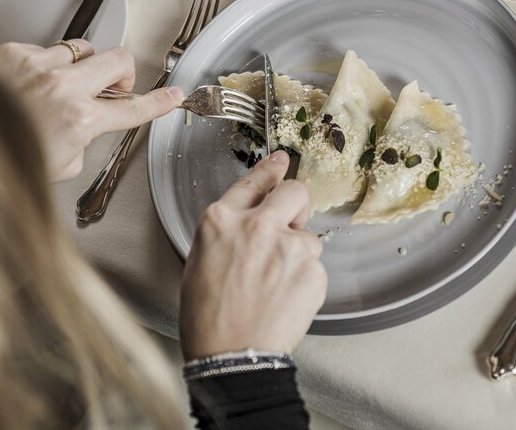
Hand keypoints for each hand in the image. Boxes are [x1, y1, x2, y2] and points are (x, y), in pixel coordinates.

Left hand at [0, 40, 182, 181]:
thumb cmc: (0, 161)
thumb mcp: (60, 165)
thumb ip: (83, 142)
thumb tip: (83, 128)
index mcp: (80, 119)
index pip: (134, 108)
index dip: (160, 102)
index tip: (173, 95)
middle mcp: (63, 87)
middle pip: (119, 59)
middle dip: (124, 72)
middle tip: (115, 84)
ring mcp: (38, 66)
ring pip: (83, 49)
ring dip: (84, 66)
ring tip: (67, 83)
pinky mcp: (12, 54)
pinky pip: (45, 49)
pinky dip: (46, 64)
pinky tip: (34, 81)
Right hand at [180, 150, 327, 360]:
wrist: (231, 356)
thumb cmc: (208, 315)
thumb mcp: (201, 258)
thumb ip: (228, 228)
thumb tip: (251, 214)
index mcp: (222, 220)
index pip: (254, 181)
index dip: (271, 170)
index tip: (282, 160)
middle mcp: (257, 225)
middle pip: (294, 192)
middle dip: (295, 203)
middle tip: (288, 224)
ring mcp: (288, 246)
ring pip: (307, 235)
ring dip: (297, 252)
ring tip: (276, 283)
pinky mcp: (312, 270)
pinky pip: (314, 264)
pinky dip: (305, 277)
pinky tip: (285, 296)